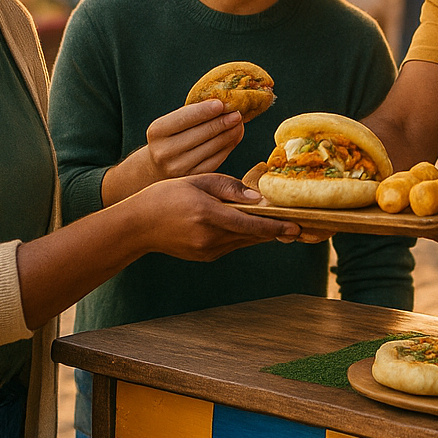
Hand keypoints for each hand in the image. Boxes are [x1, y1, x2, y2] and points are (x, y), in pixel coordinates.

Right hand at [132, 173, 298, 260]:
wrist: (137, 225)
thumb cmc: (166, 196)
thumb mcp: (198, 181)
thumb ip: (229, 188)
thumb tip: (258, 198)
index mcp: (208, 215)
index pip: (250, 224)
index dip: (276, 227)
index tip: (296, 227)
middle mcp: (209, 237)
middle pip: (252, 235)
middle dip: (276, 230)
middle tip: (301, 225)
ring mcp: (207, 250)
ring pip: (244, 241)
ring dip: (261, 233)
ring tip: (284, 225)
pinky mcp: (204, 256)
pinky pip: (232, 245)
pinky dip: (244, 235)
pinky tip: (252, 226)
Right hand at [144, 99, 244, 180]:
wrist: (158, 166)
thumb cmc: (171, 136)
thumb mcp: (173, 122)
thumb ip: (194, 112)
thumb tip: (224, 105)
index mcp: (157, 131)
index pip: (185, 118)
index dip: (205, 110)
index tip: (222, 103)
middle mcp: (164, 151)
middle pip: (203, 132)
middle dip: (223, 121)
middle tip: (237, 113)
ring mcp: (178, 167)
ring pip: (212, 146)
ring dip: (230, 133)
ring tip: (239, 124)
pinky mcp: (192, 177)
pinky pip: (216, 159)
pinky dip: (228, 146)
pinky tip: (234, 137)